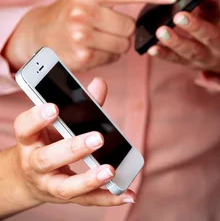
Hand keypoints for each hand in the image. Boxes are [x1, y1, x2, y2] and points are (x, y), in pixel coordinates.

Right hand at [3, 0, 177, 71]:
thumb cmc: (72, 6)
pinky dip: (108, 53)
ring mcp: (81, 37)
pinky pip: (114, 57)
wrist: (40, 34)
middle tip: (105, 23)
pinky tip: (92, 46)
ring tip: (98, 35)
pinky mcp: (82, 58)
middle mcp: (82, 13)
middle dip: (124, 27)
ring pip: (125, 44)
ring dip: (117, 41)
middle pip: (130, 25)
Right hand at [8, 78, 134, 211]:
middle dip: (73, 148)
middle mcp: (35, 164)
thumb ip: (80, 104)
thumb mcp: (55, 124)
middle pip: (47, 159)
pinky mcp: (67, 197)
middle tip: (98, 138)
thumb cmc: (46, 142)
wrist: (27, 179)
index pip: (25, 128)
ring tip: (111, 170)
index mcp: (30, 141)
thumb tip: (99, 84)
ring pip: (65, 186)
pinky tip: (129, 194)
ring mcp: (49, 184)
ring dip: (90, 179)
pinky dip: (109, 198)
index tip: (54, 107)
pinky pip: (87, 200)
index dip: (37, 118)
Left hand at [147, 0, 219, 75]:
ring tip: (161, 32)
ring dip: (176, 42)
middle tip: (178, 15)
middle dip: (195, 26)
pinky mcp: (194, 65)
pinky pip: (178, 61)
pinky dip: (164, 55)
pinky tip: (152, 48)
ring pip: (193, 51)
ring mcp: (210, 57)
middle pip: (211, 35)